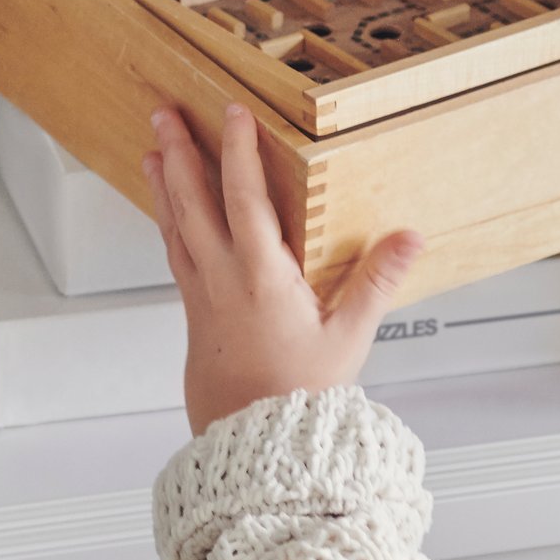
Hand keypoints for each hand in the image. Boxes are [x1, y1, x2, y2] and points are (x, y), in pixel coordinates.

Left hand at [143, 102, 423, 435]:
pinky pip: (175, 256)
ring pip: (175, 228)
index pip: (244, 198)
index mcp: (261, 278)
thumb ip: (377, 282)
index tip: (234, 114)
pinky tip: (169, 216)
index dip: (237, 151)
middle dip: (179, 154)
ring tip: (152, 152)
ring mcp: (202, 298)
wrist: (254, 445)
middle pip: (192, 203)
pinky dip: (169, 225)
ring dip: (164, 186)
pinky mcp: (194, 316)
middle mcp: (222, 281)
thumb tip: (407, 237)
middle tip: (165, 114)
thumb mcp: (349, 338)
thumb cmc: (298, 398)